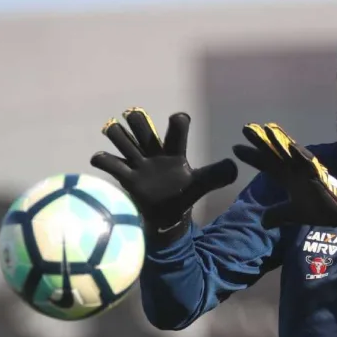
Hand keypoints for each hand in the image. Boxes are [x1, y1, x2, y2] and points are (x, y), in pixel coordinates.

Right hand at [91, 107, 236, 242]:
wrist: (166, 216)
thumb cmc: (182, 194)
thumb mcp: (200, 185)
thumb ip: (215, 176)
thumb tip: (234, 167)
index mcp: (174, 151)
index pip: (176, 127)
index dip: (177, 122)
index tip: (178, 120)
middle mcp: (153, 151)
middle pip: (140, 123)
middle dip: (137, 120)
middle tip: (139, 127)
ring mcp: (137, 162)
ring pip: (120, 136)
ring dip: (116, 132)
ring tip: (118, 136)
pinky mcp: (125, 176)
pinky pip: (109, 162)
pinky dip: (102, 158)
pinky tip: (102, 159)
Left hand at [232, 123, 336, 244]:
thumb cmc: (319, 209)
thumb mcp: (292, 214)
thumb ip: (277, 215)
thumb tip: (262, 222)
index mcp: (288, 176)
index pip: (266, 164)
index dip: (252, 157)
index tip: (235, 149)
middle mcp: (295, 169)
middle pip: (274, 152)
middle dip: (260, 141)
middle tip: (245, 129)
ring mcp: (306, 169)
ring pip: (289, 151)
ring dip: (278, 140)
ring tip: (265, 129)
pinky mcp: (318, 173)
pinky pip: (308, 162)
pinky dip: (300, 154)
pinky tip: (290, 146)